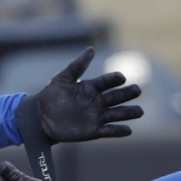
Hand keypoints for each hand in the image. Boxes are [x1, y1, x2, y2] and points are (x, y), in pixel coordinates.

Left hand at [25, 48, 142, 143]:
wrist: (40, 117)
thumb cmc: (51, 96)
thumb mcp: (63, 78)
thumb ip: (78, 65)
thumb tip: (91, 49)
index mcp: (90, 87)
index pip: (107, 82)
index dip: (114, 79)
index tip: (121, 77)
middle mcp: (96, 101)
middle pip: (116, 97)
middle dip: (127, 94)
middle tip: (138, 90)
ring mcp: (96, 116)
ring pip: (116, 114)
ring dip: (128, 113)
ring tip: (140, 111)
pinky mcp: (93, 131)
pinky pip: (108, 131)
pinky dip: (118, 130)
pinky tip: (129, 130)